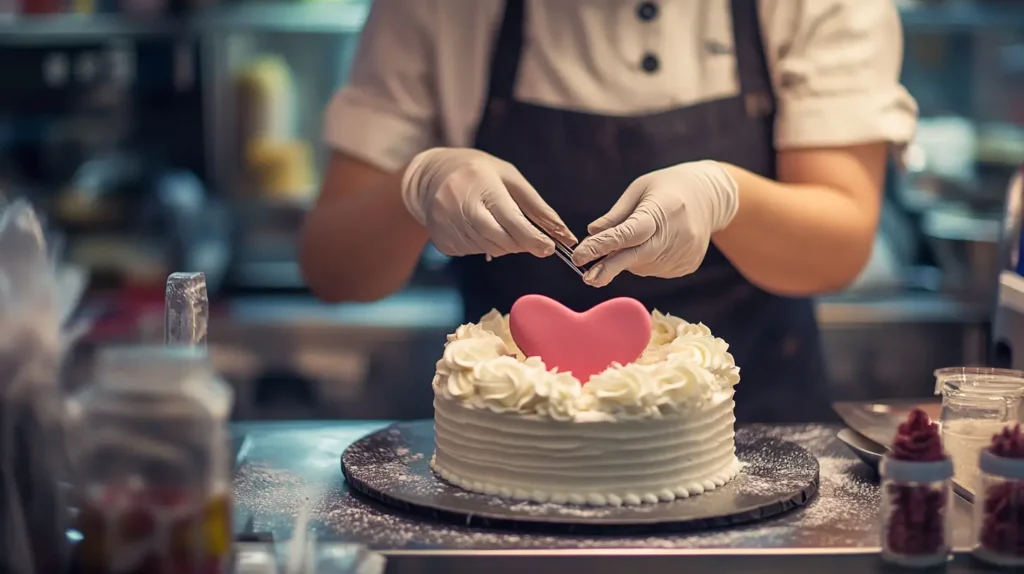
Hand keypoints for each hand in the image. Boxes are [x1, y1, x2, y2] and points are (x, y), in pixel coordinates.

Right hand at [401, 148, 575, 257]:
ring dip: (504, 244)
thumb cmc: (478, 173)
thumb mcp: (509, 178)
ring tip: (500, 223)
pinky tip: (480, 226)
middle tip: (531, 239)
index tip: (550, 248)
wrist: (430, 176)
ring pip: (489, 248)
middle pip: (500, 239)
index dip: (532, 238)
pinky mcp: (442, 241)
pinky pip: (474, 251)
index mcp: (481, 185)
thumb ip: (536, 207)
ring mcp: (448, 225)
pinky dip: (486, 244)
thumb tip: (563, 234)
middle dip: (521, 244)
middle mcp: (461, 206)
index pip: (511, 220)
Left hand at [571, 160, 738, 286]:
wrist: (710, 196)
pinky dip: (643, 261)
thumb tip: (591, 234)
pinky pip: (654, 269)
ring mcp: (684, 253)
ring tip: (638, 236)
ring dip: (627, 258)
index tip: (579, 256)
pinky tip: (653, 244)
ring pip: (642, 266)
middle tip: (587, 278)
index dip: (603, 246)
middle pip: (636, 257)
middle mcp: (676, 235)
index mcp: (662, 210)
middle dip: (609, 268)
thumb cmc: (667, 188)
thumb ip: (616, 215)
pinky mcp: (687, 265)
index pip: (628, 233)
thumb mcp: (639, 190)